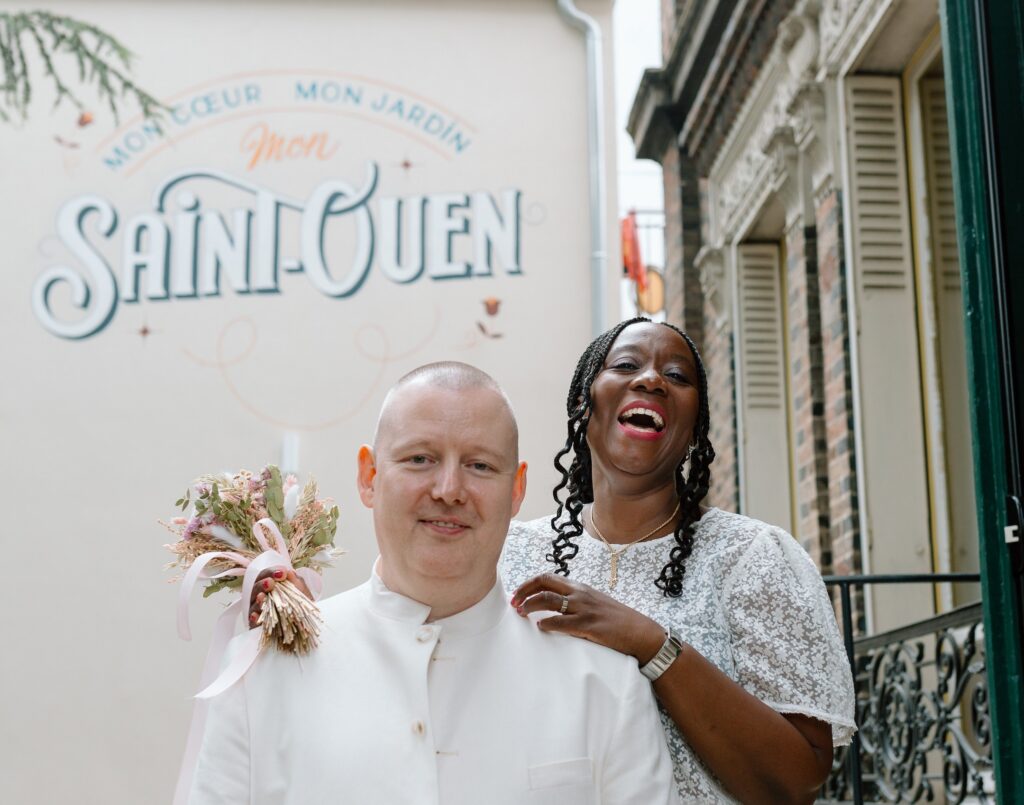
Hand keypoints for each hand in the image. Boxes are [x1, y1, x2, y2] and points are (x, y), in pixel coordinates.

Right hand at [247, 569, 312, 628]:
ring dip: (258, 599)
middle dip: (263, 583)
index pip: (266, 576)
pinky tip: (256, 615)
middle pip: (257, 587)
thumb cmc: (302, 608)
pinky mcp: (258, 625)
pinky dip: (254, 617)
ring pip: (253, 603)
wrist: (306, 628)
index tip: (282, 573)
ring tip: (262, 596)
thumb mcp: (301, 593)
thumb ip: (295, 581)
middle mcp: (263, 597)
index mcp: (272, 587)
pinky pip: (253, 621)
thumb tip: (288, 571)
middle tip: (270, 583)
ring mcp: (259, 611)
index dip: (272, 572)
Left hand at [510, 573, 665, 662]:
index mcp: (579, 588)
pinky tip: (540, 627)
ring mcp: (584, 608)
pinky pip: (562, 622)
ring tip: (521, 613)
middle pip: (544, 583)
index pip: (548, 577)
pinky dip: (547, 623)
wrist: (640, 632)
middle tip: (514, 603)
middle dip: (524, 591)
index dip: (529, 584)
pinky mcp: (589, 625)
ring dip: (530, 605)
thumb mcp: (594, 603)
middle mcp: (579, 593)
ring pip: (549, 600)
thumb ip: (575, 601)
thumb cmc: (616, 620)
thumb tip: (553, 606)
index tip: (518, 594)